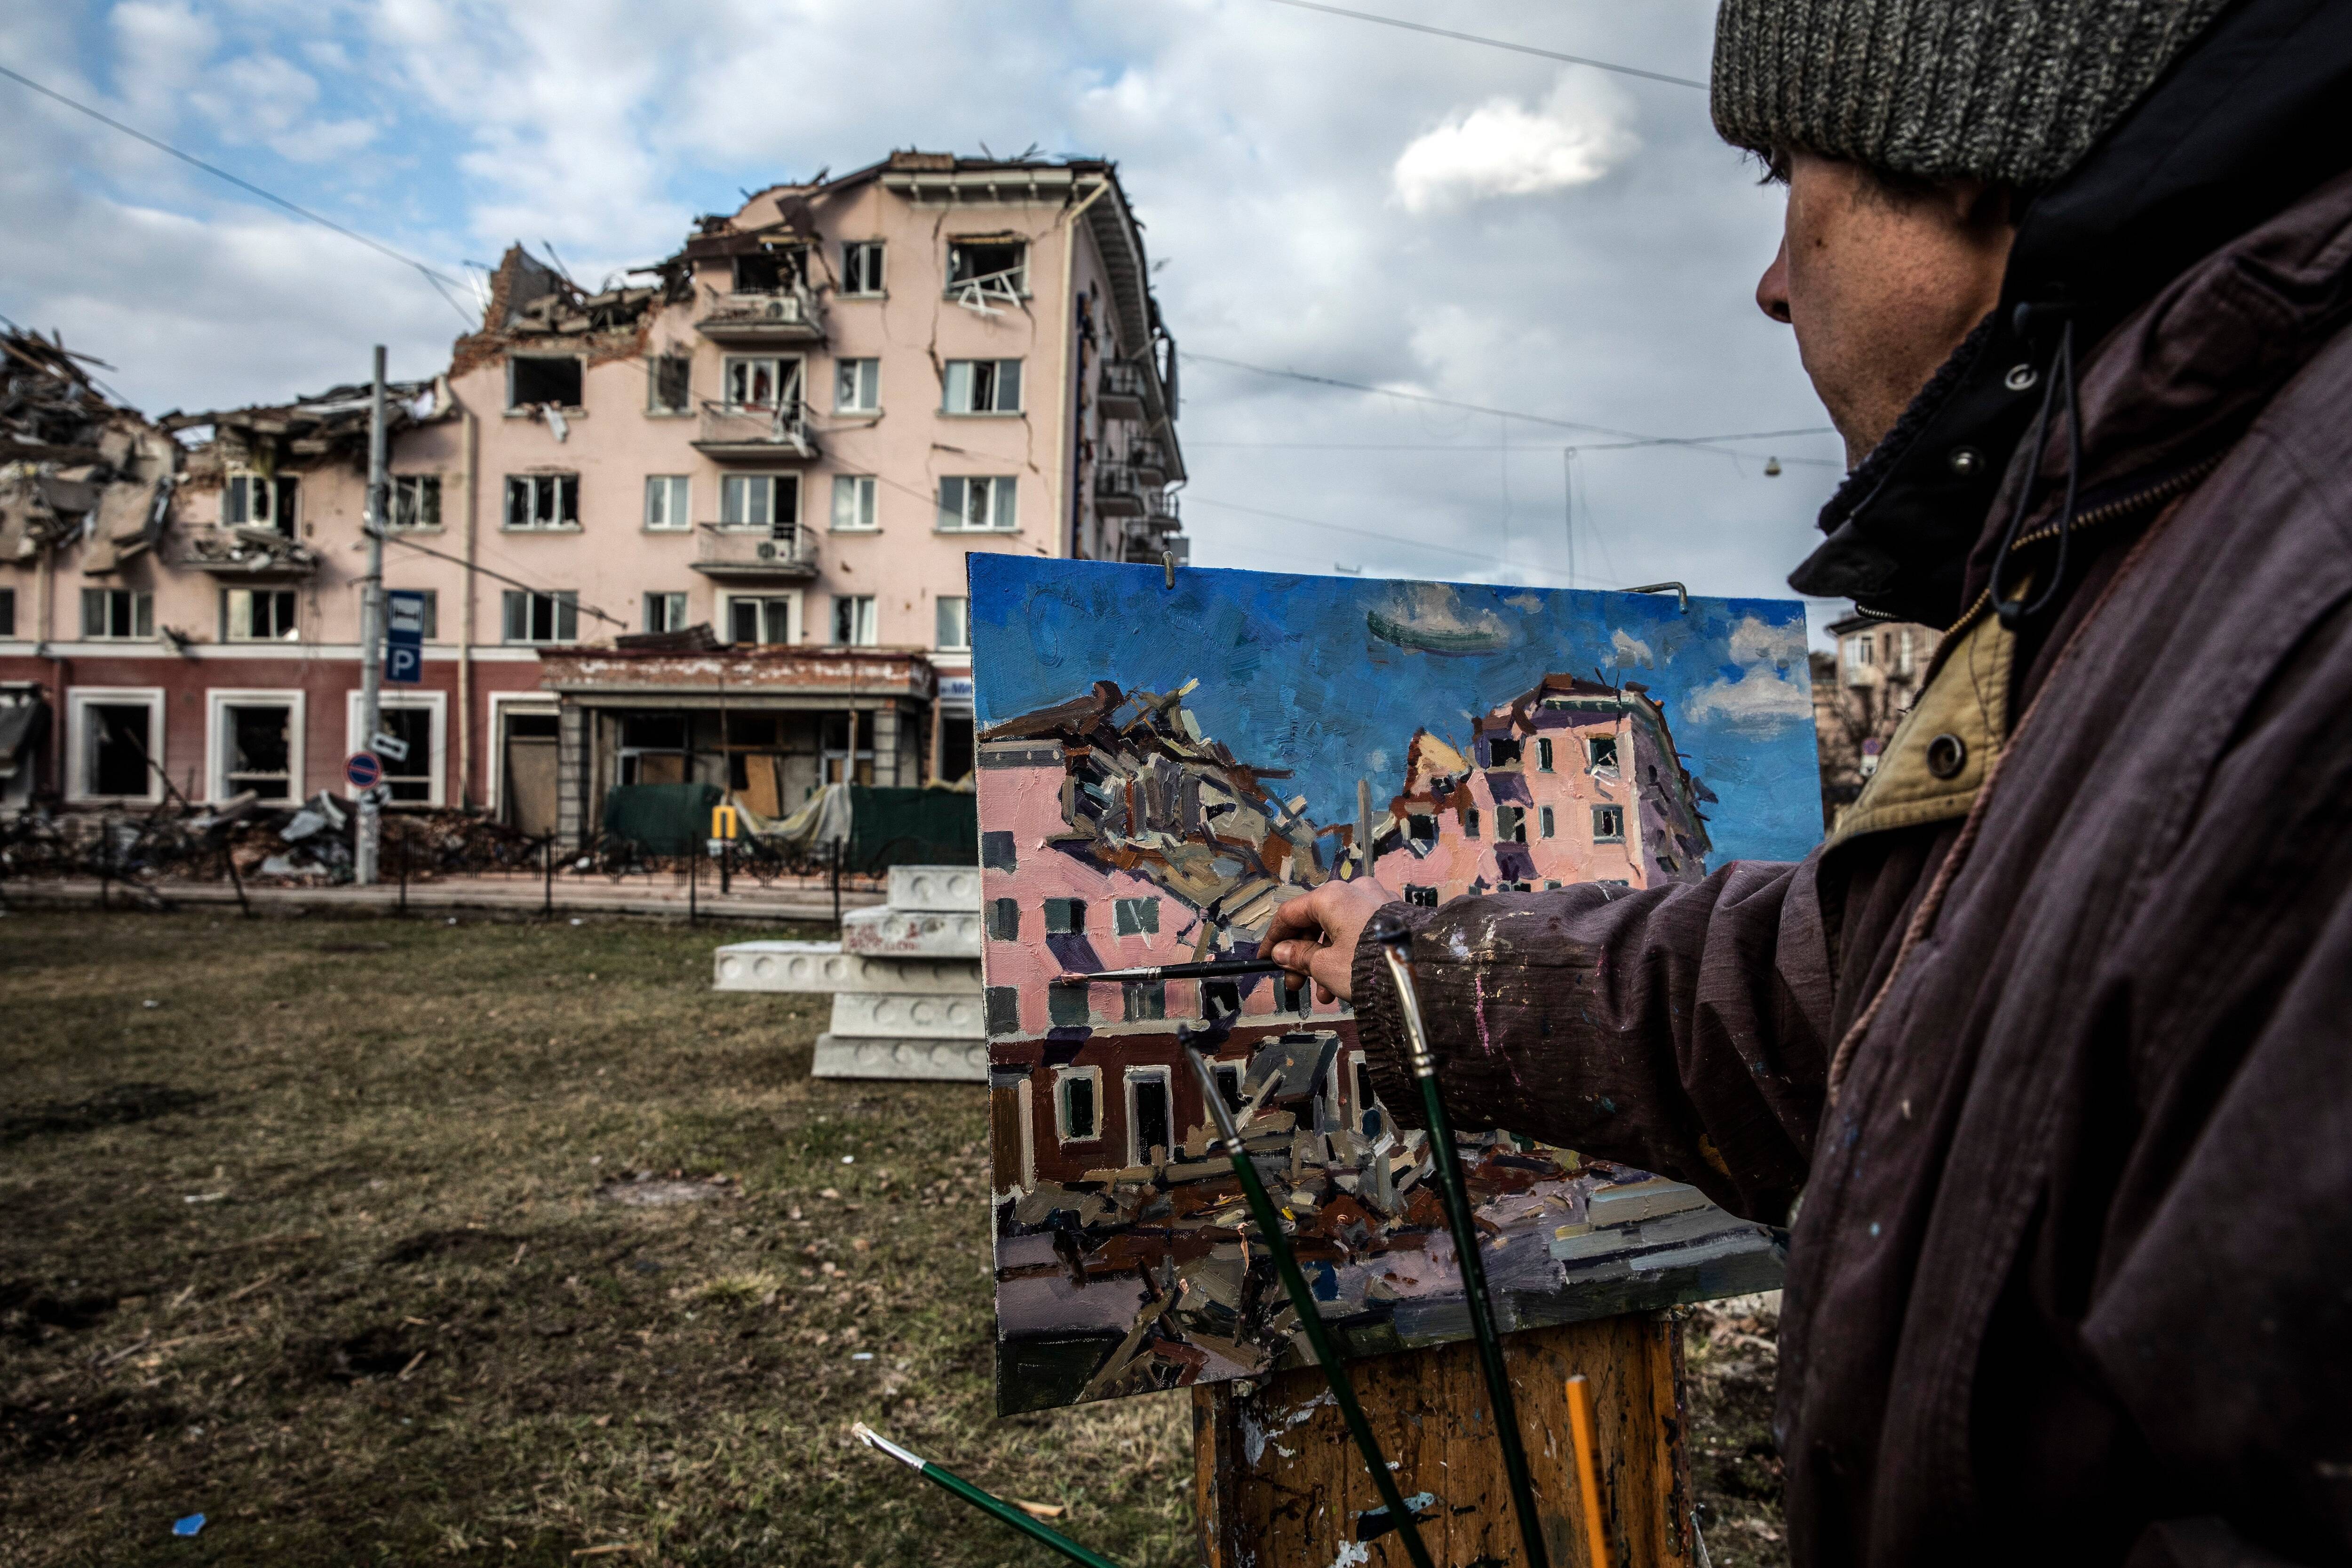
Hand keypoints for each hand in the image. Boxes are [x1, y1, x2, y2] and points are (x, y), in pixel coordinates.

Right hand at [1262, 878, 1395, 1003]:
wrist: (1422, 970)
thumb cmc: (1369, 964)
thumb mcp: (1325, 966)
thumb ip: (1299, 957)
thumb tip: (1282, 952)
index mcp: (1331, 897)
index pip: (1290, 913)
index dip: (1274, 938)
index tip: (1266, 958)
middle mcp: (1354, 891)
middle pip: (1315, 923)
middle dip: (1303, 957)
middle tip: (1296, 984)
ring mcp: (1376, 901)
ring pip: (1338, 930)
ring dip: (1325, 962)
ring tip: (1324, 994)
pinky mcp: (1393, 915)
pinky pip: (1359, 932)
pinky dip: (1346, 954)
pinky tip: (1346, 982)